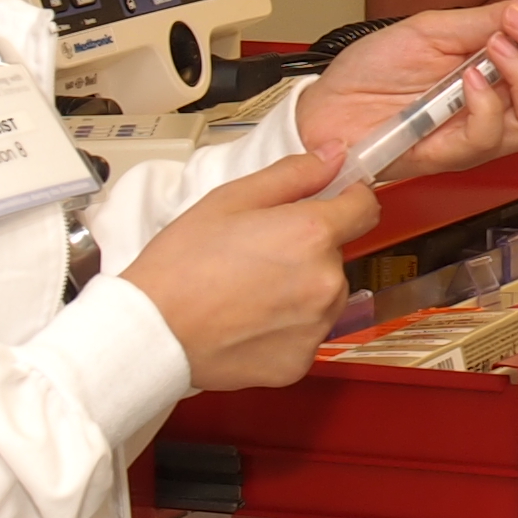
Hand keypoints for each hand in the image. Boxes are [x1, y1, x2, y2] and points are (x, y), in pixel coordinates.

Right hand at [124, 150, 378, 392]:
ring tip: (249, 291)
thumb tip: (335, 155)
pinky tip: (248, 321)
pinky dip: (286, 328)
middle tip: (258, 254)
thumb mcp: (231, 199)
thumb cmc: (182, 265)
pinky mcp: (301, 361)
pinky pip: (307, 334)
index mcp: (311, 234)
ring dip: (301, 290)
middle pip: (338, 254)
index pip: (365, 207)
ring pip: (325, 295)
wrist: (152, 332)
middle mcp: (325, 282)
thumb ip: (293, 174)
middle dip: (309, 250)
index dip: (346, 200)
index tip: (328, 204)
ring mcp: (316, 326)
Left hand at [296, 0, 517, 175]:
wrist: (323, 110)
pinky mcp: (454, 153)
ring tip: (497, 49)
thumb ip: (487, 20)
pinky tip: (467, 82)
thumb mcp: (434, 28)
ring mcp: (479, 131)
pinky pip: (492, 134)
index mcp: (499, 68)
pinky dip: (487, 102)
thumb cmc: (370, 74)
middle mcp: (499, 103)